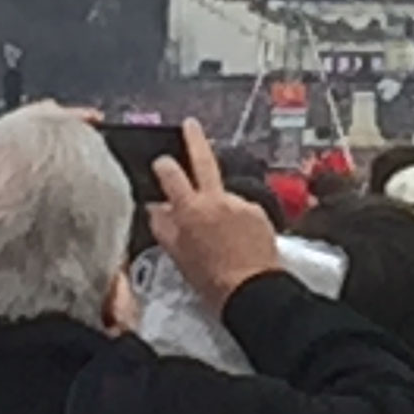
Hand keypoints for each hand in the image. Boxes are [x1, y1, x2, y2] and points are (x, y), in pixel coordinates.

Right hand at [148, 119, 280, 315]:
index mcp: (191, 210)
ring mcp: (240, 203)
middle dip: (195, 139)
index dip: (165, 165)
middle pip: (204, 160)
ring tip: (220, 235)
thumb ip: (164, 227)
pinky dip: (236, 218)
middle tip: (191, 125)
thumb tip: (155, 208)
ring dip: (218, 205)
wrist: (252, 289)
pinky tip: (236, 238)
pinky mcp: (258, 211)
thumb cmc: (211, 280)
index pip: (172, 175)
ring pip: (223, 195)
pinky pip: (241, 209)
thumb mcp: (177, 255)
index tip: (162, 161)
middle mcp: (217, 200)